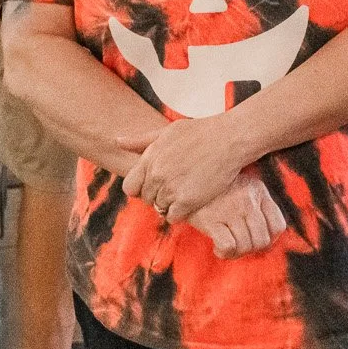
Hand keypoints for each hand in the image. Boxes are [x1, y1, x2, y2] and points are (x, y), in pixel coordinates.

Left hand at [123, 111, 251, 222]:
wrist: (230, 139)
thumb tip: (117, 141)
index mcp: (150, 158)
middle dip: (158, 196)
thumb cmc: (203, 131)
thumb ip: (141, 140)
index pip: (130, 186)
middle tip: (177, 188)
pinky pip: (173, 217)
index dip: (141, 188)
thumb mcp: (168, 131)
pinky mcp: (187, 201)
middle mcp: (156, 175)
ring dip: (170, 205)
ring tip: (186, 192)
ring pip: (159, 208)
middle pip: (147, 199)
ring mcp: (170, 189)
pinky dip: (181, 213)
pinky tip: (192, 201)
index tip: (155, 185)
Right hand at [186, 169, 287, 258]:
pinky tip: (217, 247)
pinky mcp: (211, 220)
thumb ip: (259, 203)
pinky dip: (224, 252)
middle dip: (251, 249)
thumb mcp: (244, 185)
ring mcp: (230, 210)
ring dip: (237, 253)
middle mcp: (247, 200)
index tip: (257, 240)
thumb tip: (269, 236)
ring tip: (228, 246)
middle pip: (262, 241)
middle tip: (239, 245)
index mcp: (258, 191)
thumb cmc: (216, 188)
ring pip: (246, 246)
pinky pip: (228, 246)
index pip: (278, 226)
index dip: (270, 239)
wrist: (186, 178)